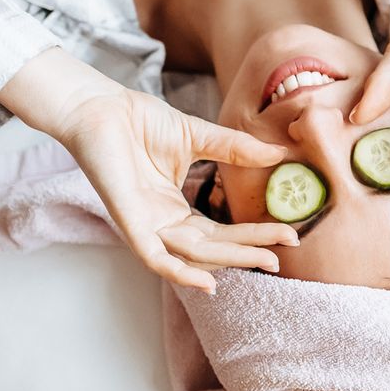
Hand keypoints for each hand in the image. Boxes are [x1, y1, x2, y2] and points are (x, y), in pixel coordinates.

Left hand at [0, 49, 296, 293]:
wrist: (101, 106)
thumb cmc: (140, 121)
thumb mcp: (200, 136)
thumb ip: (237, 150)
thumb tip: (279, 154)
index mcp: (176, 209)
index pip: (222, 232)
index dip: (254, 236)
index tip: (288, 234)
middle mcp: (163, 224)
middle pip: (214, 249)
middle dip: (251, 252)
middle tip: (285, 252)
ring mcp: (147, 226)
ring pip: (195, 256)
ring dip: (233, 259)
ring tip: (267, 259)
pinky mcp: (129, 222)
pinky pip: (156, 259)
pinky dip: (181, 274)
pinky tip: (209, 283)